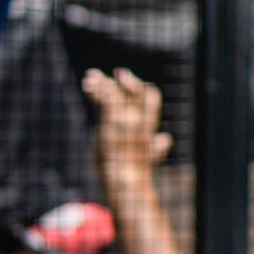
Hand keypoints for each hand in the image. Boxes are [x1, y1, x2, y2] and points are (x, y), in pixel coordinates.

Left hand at [82, 67, 167, 185]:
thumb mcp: (150, 157)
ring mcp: (124, 120)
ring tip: (90, 77)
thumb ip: (157, 147)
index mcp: (147, 126)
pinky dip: (95, 89)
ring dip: (102, 83)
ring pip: (115, 93)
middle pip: (136, 91)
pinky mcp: (110, 122)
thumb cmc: (134, 173)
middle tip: (118, 73)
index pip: (152, 98)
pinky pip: (103, 99)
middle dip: (128, 81)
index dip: (144, 89)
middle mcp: (138, 119)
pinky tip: (88, 84)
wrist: (126, 181)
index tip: (135, 85)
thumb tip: (165, 138)